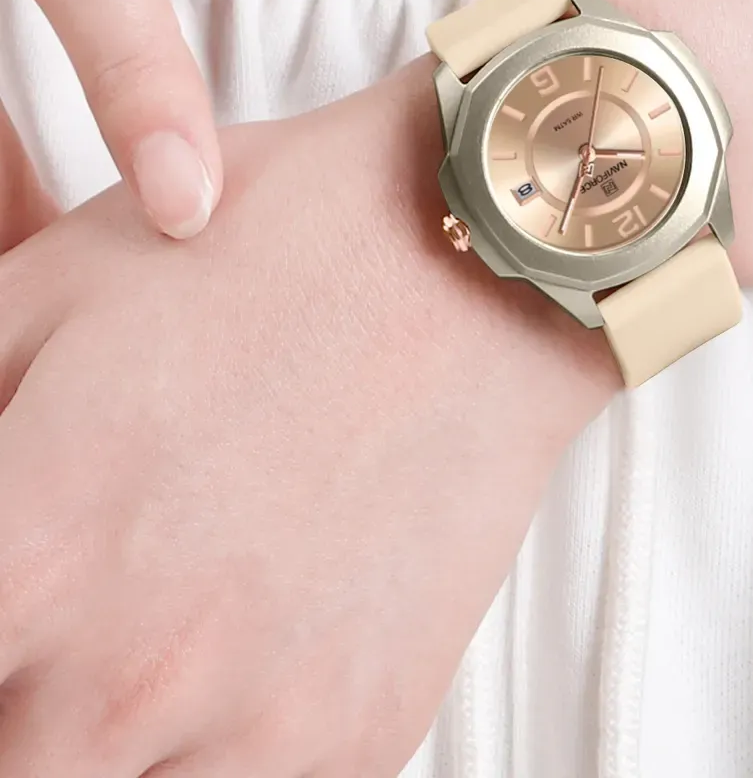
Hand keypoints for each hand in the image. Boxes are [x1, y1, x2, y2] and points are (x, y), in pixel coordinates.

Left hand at [0, 60, 616, 774]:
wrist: (482, 270)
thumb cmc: (288, 250)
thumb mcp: (48, 285)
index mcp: (24, 557)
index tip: (11, 603)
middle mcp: (127, 675)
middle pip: (17, 754)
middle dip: (25, 688)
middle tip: (70, 606)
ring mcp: (255, 720)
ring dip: (115, 728)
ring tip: (166, 613)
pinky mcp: (356, 733)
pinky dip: (223, 739)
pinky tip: (249, 633)